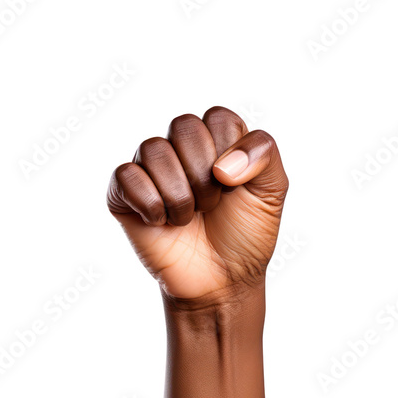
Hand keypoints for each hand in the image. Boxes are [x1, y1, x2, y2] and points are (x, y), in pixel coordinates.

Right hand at [107, 106, 287, 299]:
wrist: (222, 280)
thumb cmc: (245, 234)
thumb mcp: (272, 191)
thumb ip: (264, 154)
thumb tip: (220, 165)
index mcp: (216, 141)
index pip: (217, 117)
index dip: (229, 153)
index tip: (233, 187)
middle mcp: (181, 149)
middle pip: (183, 126)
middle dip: (204, 176)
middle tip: (211, 206)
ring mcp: (151, 169)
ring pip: (154, 150)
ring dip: (179, 195)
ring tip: (188, 218)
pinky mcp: (124, 193)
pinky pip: (125, 175)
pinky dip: (150, 204)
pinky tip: (161, 222)